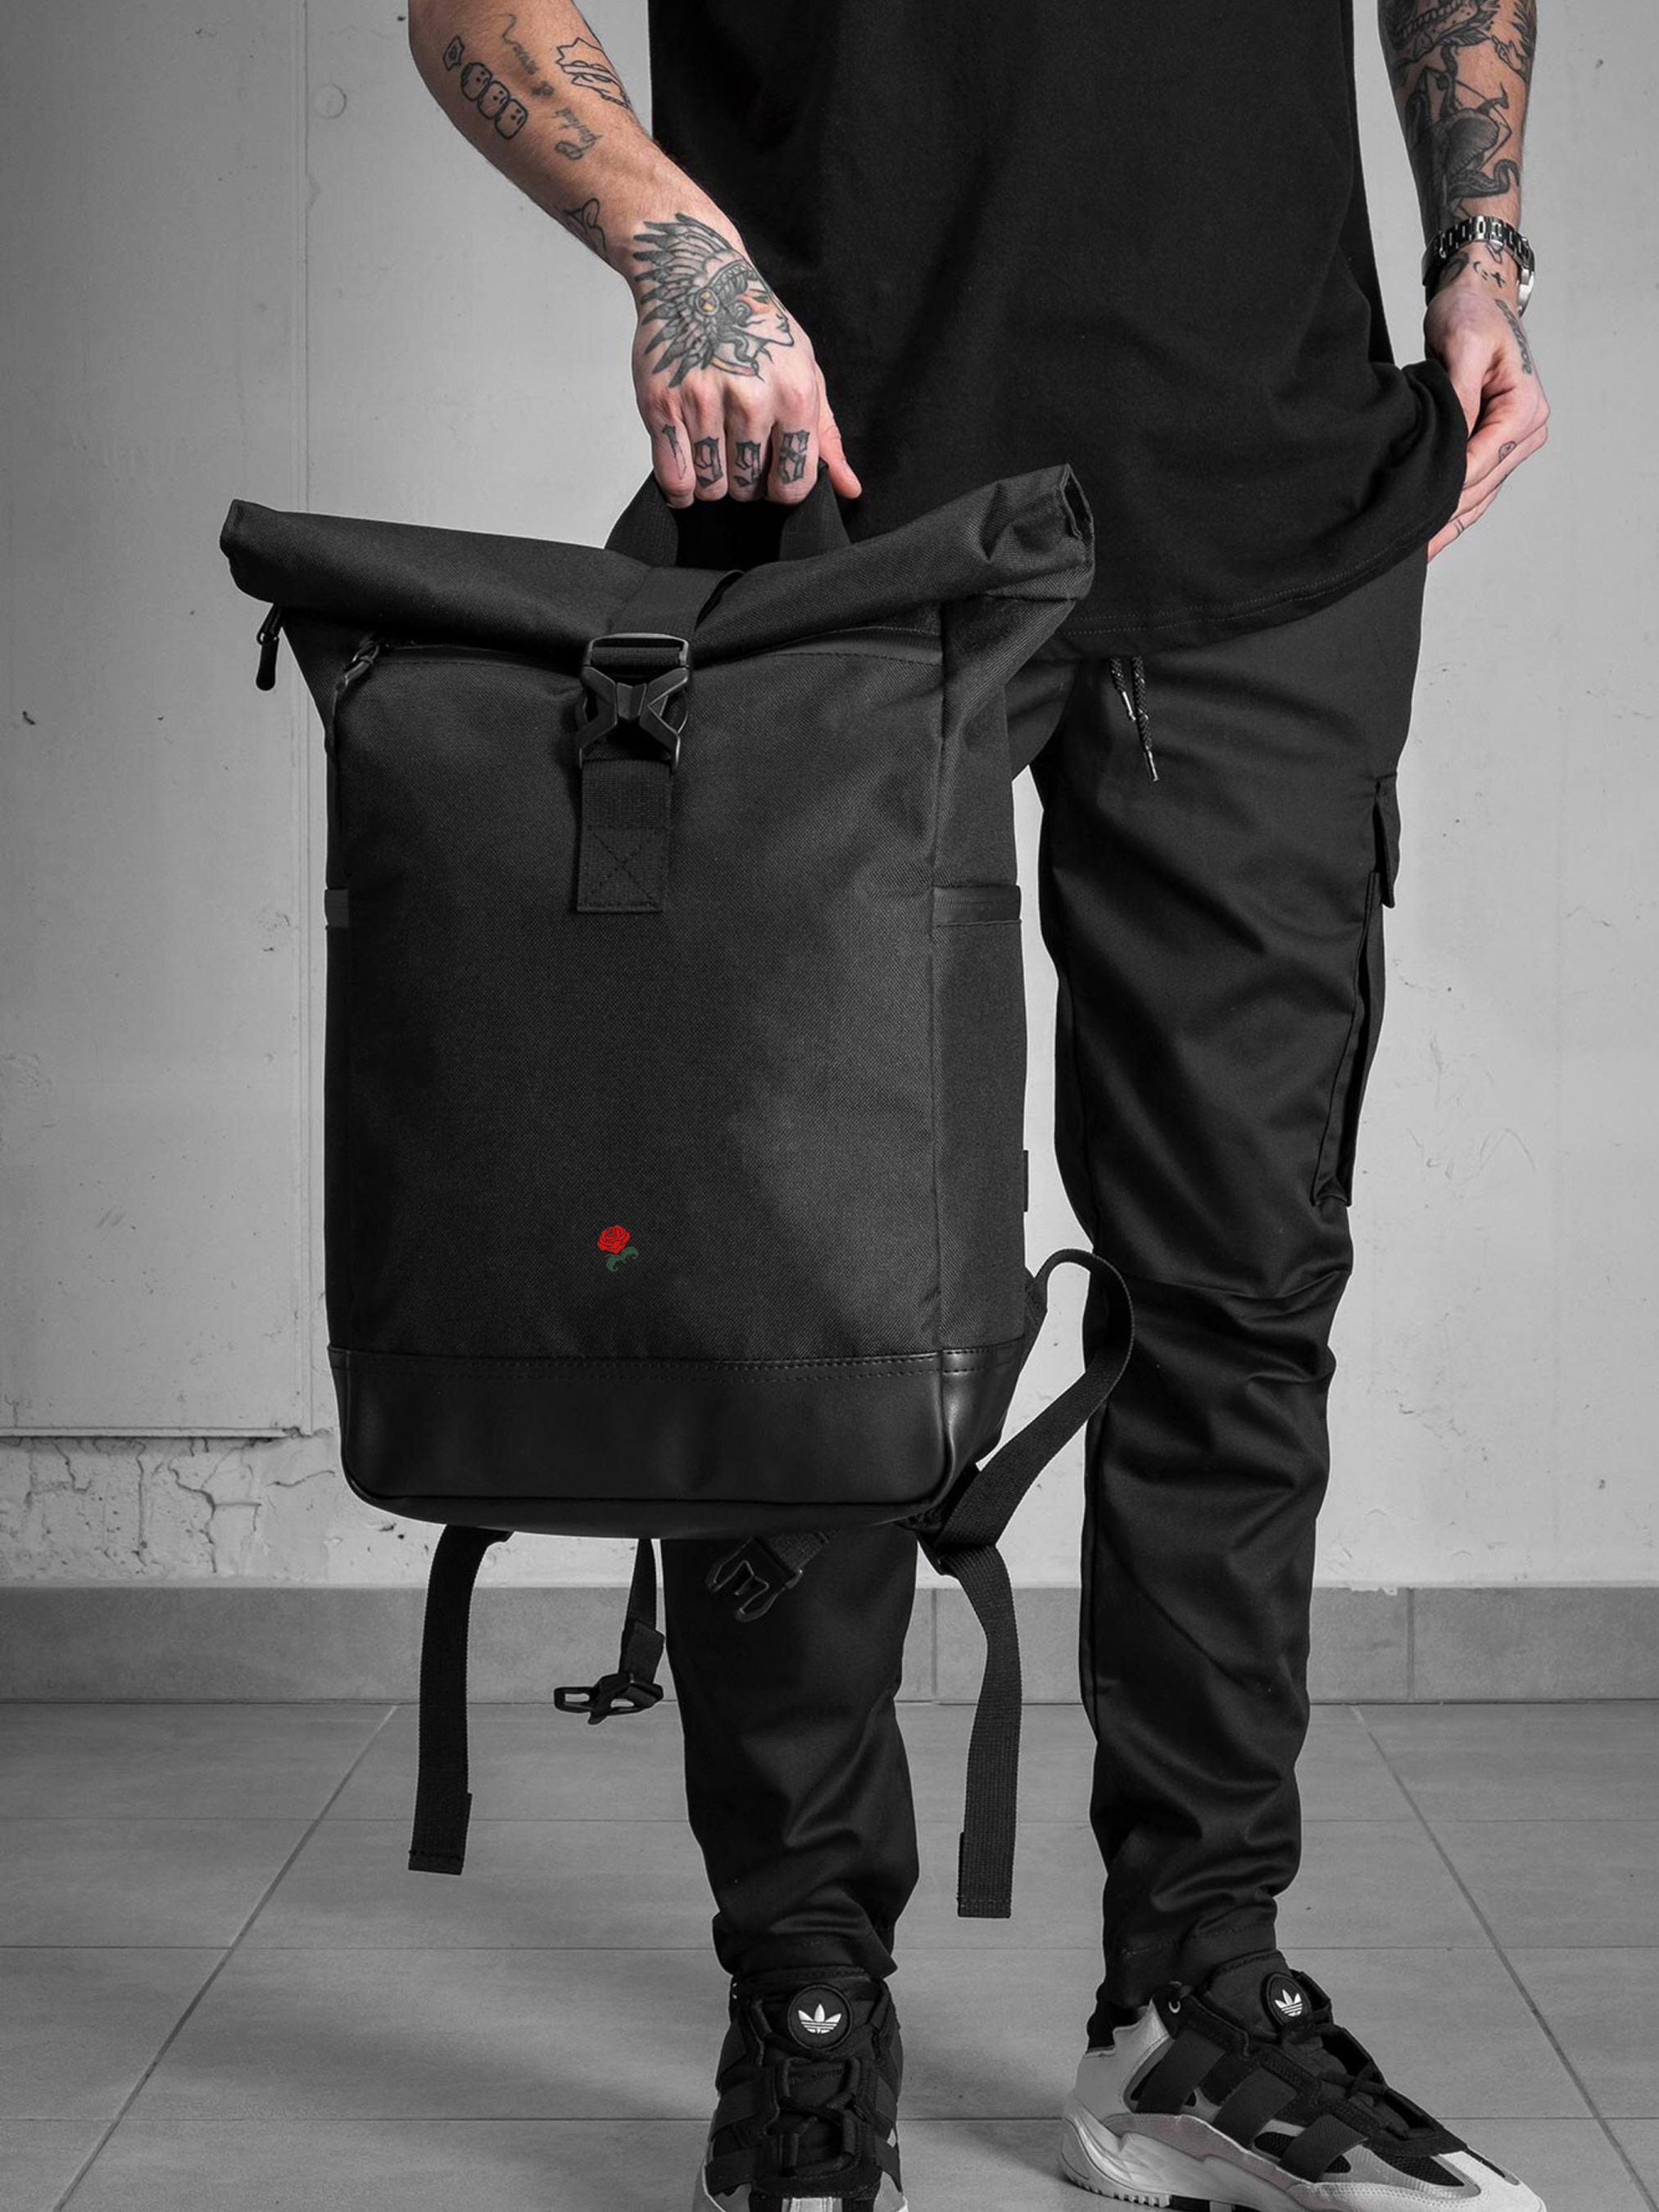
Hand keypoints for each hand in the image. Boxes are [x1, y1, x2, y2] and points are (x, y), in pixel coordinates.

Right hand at [626, 210, 860, 509]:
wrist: (696, 277)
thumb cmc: (755, 324)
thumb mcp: (804, 369)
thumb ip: (825, 435)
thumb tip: (849, 488)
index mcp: (793, 394)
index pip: (793, 483)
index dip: (783, 487)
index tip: (773, 474)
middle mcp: (750, 400)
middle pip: (748, 489)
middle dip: (745, 482)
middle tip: (738, 453)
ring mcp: (702, 403)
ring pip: (710, 487)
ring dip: (711, 482)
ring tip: (714, 453)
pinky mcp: (661, 405)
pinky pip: (674, 478)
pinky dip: (680, 487)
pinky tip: (688, 470)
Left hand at [1423, 267, 1548, 559]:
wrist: (1475, 296)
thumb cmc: (1471, 312)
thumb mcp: (1463, 345)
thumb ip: (1459, 394)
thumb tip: (1450, 437)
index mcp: (1524, 410)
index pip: (1479, 464)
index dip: (1443, 492)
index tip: (1408, 517)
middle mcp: (1525, 431)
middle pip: (1479, 488)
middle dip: (1442, 517)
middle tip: (1399, 548)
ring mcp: (1510, 442)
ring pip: (1476, 497)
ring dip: (1445, 526)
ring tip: (1410, 557)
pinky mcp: (1490, 447)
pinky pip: (1472, 489)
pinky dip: (1450, 514)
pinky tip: (1426, 539)